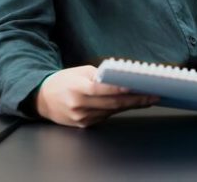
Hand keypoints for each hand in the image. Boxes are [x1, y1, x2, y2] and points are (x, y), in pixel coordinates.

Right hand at [35, 65, 158, 127]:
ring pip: (112, 111)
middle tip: (153, 94)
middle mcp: (79, 105)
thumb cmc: (65, 81)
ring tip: (149, 98)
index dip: (120, 88)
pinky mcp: (83, 125)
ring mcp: (81, 118)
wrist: (42, 99)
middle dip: (135, 99)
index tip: (137, 85)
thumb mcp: (81, 71)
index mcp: (77, 89)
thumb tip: (123, 76)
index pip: (102, 89)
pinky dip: (120, 109)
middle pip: (112, 103)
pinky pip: (106, 116)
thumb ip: (101, 75)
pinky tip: (133, 104)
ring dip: (132, 105)